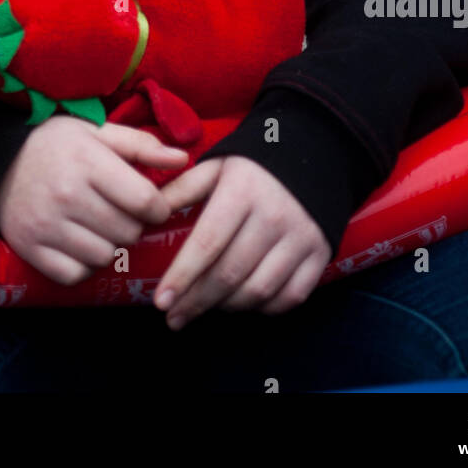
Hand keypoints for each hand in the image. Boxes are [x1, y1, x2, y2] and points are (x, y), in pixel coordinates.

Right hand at [0, 115, 189, 285]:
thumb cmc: (55, 144)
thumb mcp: (96, 132)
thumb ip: (141, 146)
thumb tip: (183, 159)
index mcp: (86, 162)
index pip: (143, 201)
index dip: (157, 208)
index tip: (152, 205)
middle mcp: (65, 194)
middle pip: (127, 232)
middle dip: (133, 226)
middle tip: (121, 213)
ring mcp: (45, 225)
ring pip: (105, 257)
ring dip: (110, 246)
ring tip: (100, 227)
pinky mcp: (30, 248)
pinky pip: (75, 274)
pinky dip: (84, 265)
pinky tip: (80, 244)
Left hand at [151, 155, 330, 328]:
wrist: (315, 151)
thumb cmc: (255, 162)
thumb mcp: (216, 165)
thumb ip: (182, 190)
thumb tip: (146, 216)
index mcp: (243, 191)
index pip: (207, 243)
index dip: (182, 276)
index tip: (160, 301)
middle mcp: (274, 216)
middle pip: (229, 273)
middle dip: (196, 301)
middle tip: (173, 317)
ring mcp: (301, 237)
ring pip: (258, 291)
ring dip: (225, 306)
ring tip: (204, 307)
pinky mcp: (320, 254)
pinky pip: (289, 297)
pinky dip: (263, 308)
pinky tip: (241, 303)